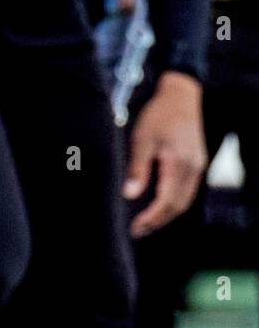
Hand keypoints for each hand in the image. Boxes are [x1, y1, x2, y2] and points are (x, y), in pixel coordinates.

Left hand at [124, 71, 206, 237]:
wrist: (180, 96)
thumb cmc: (158, 115)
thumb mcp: (141, 139)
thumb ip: (137, 168)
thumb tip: (129, 195)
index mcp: (178, 164)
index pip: (167, 202)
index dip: (152, 218)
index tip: (135, 228)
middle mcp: (192, 169)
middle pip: (178, 206)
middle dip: (158, 221)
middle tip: (138, 230)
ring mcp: (197, 167)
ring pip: (185, 200)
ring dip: (166, 214)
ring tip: (146, 222)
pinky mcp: (196, 163)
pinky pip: (187, 190)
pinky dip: (174, 201)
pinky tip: (159, 203)